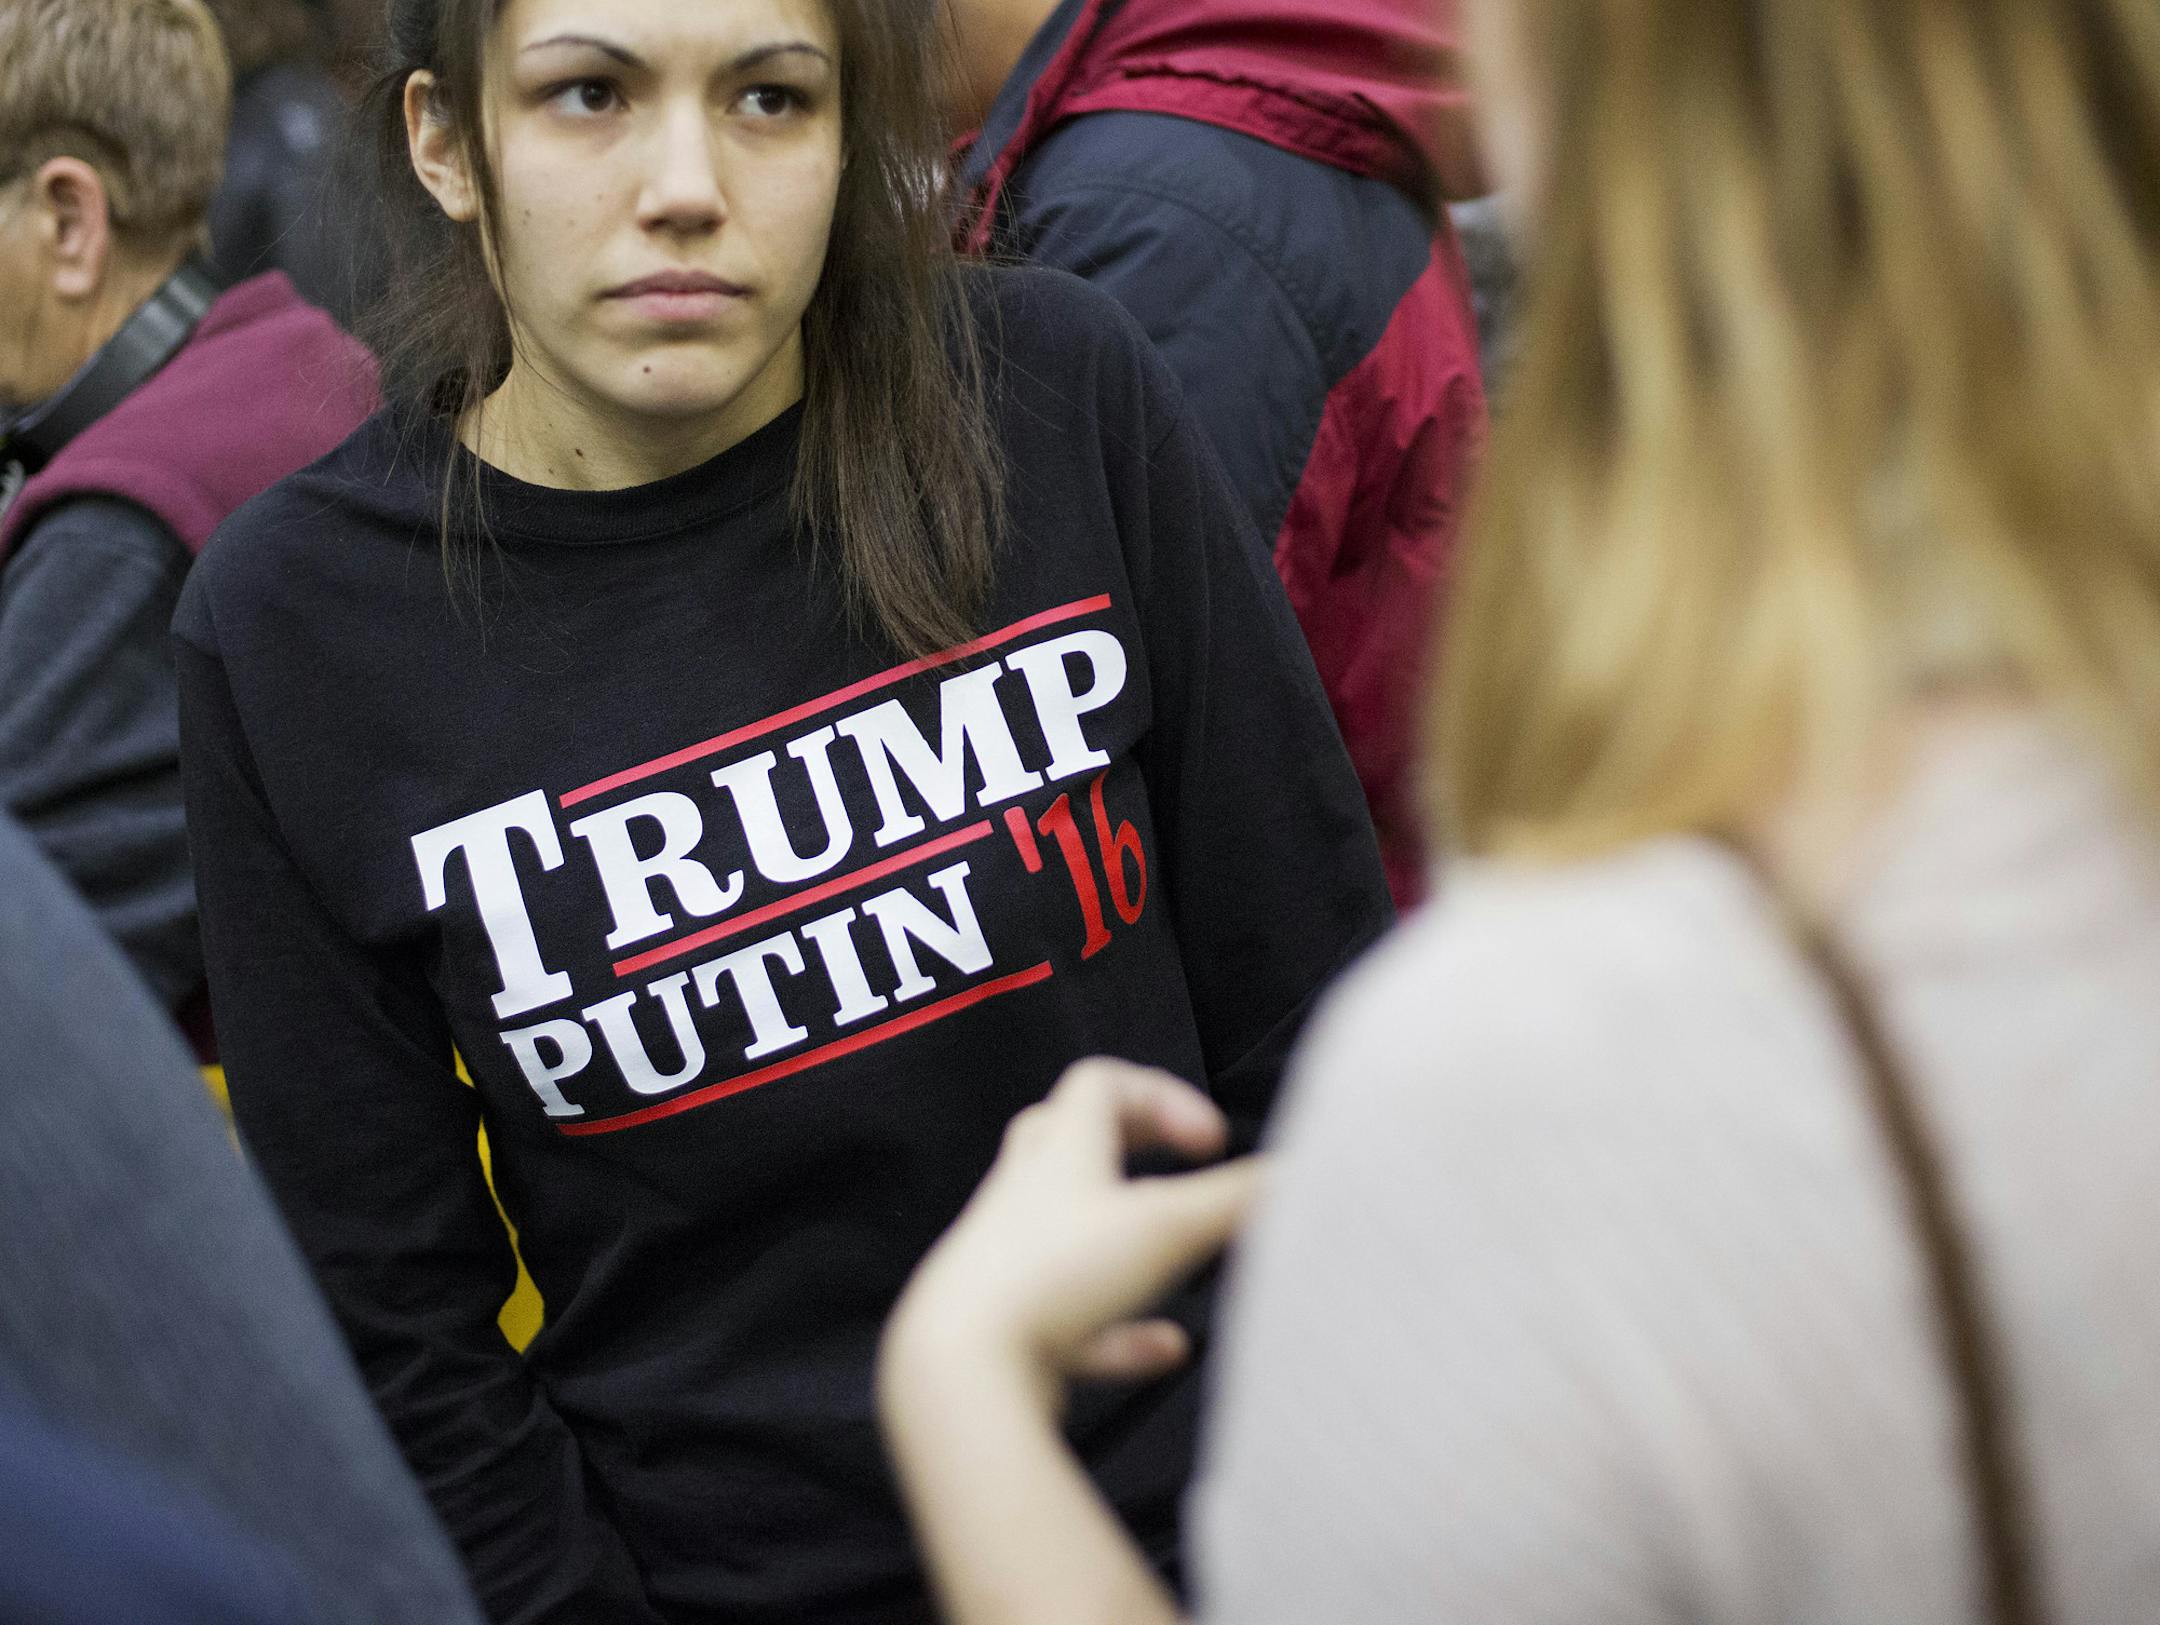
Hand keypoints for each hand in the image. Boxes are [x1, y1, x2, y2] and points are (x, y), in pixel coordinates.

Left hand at [881, 1058, 1263, 1421]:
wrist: (960, 1365)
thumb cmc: (1055, 1276)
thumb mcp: (1167, 1229)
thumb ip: (1237, 1201)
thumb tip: (1303, 1171)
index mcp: (1060, 1151)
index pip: (1101, 1084)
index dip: (1161, 1096)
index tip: (1210, 1142)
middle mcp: (1024, 1195)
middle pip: (1064, 1138)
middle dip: (1125, 1146)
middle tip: (1178, 1166)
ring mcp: (1010, 1260)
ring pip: (1066, 1228)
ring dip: (1125, 1238)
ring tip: (1178, 1262)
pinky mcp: (1008, 1325)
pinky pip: (1068, 1315)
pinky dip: (1119, 1326)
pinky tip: (1164, 1349)